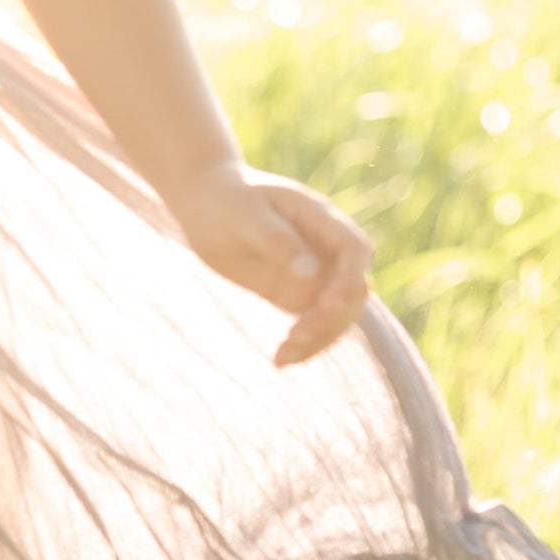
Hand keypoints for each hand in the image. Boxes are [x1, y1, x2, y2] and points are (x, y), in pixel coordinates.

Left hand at [159, 158, 373, 366]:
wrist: (203, 202)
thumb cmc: (224, 198)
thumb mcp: (246, 215)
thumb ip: (279, 242)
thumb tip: (311, 275)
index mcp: (320, 218)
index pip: (355, 251)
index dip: (349, 279)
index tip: (328, 304)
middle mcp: (325, 248)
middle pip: (353, 290)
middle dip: (333, 317)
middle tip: (297, 336)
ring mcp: (313, 272)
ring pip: (336, 314)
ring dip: (319, 338)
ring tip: (283, 355)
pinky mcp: (296, 293)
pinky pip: (312, 324)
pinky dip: (303, 345)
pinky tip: (280, 360)